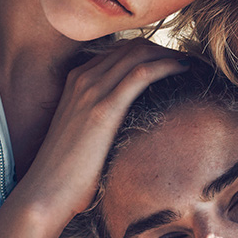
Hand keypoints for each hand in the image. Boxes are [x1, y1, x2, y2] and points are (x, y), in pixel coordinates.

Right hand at [16, 39, 188, 227]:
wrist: (46, 191)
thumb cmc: (68, 173)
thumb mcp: (83, 134)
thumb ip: (101, 118)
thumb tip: (129, 126)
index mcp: (77, 80)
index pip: (120, 51)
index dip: (150, 52)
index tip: (174, 62)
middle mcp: (83, 78)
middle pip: (131, 47)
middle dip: (164, 50)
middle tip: (189, 61)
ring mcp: (91, 91)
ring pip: (138, 54)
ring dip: (170, 55)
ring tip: (192, 64)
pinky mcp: (104, 108)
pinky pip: (141, 73)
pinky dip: (167, 66)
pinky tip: (184, 70)